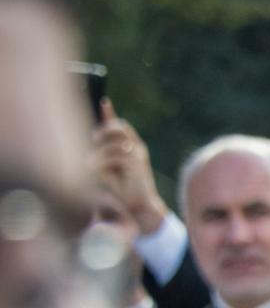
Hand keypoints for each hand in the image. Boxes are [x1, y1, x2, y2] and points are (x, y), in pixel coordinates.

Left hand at [91, 100, 167, 234]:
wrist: (138, 205)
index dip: (110, 113)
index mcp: (131, 147)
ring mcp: (138, 154)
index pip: (119, 126)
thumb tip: (93, 143)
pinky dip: (102, 162)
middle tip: (94, 141)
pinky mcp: (137, 163)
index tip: (104, 101)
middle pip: (119, 127)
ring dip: (100, 151)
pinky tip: (96, 169)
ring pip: (114, 142)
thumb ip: (103, 154)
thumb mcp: (109, 168)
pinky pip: (114, 155)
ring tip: (92, 163)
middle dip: (104, 130)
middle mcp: (136, 147)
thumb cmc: (122, 189)